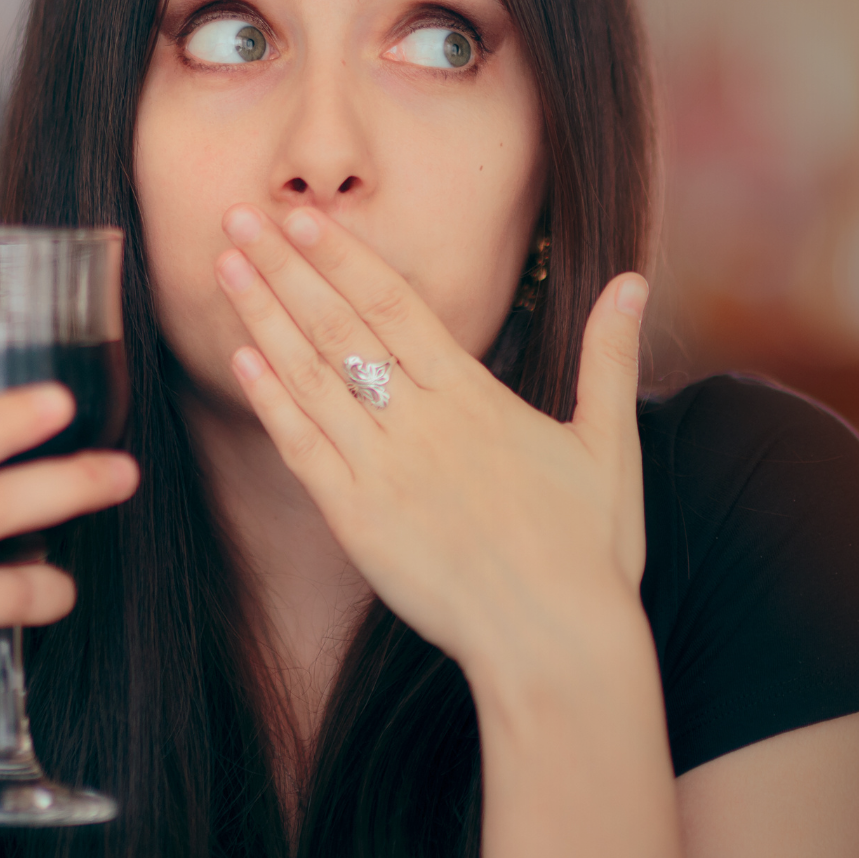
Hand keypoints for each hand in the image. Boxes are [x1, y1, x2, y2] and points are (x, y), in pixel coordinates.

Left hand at [214, 204, 649, 673]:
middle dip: (286, 269)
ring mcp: (384, 472)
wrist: (557, 641)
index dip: (343, 256)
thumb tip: (633, 281)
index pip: (395, 305)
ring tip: (225, 269)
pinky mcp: (359, 523)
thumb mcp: (611, 444)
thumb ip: (609, 358)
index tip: (302, 216)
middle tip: (238, 217)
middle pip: (341, 328)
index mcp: (476, 398)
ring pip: (311, 379)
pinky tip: (242, 361)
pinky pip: (304, 450)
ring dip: (264, 319)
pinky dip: (271, 402)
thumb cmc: (590, 549)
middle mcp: (422, 424)